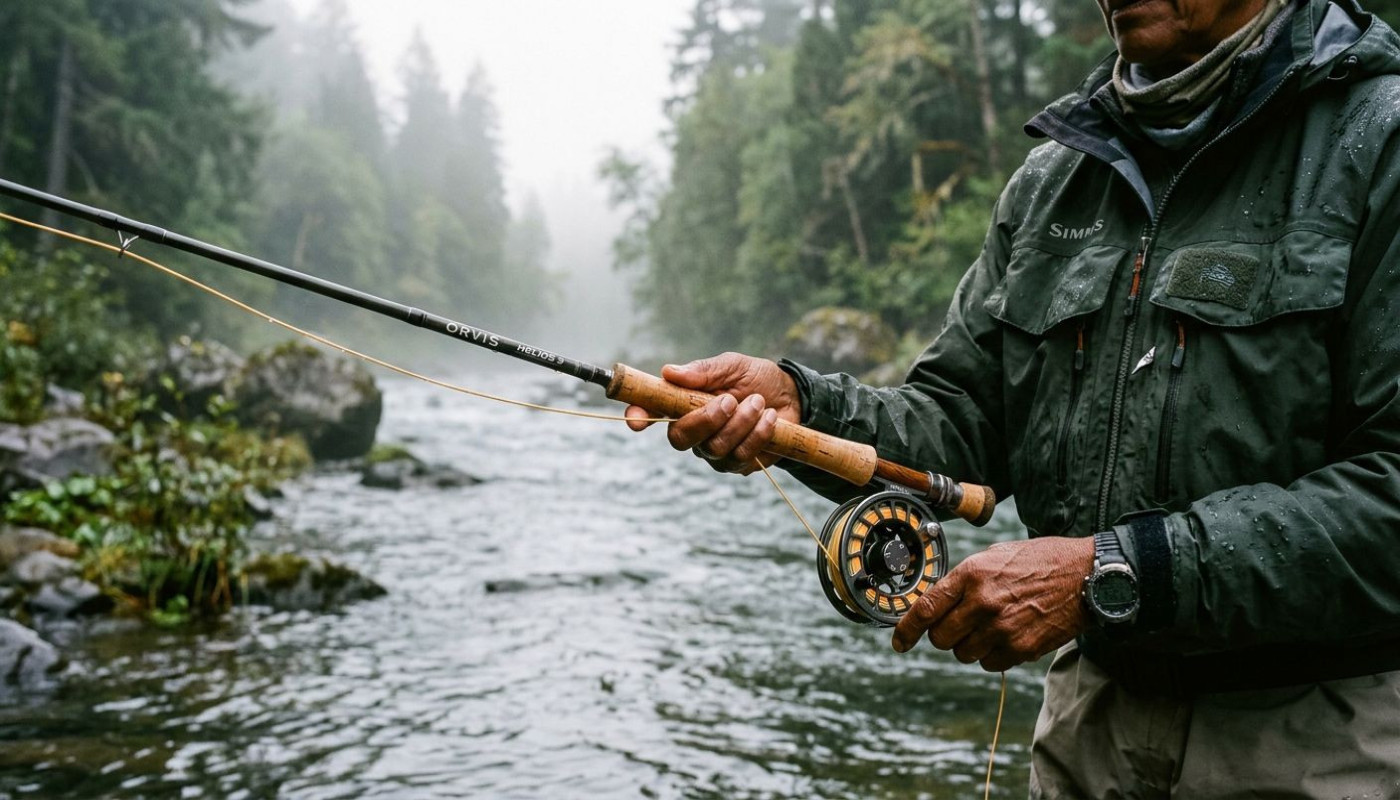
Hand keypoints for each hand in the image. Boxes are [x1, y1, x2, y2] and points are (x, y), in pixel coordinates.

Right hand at [624, 352, 801, 473]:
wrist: (791, 396)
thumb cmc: (754, 378)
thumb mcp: (731, 366)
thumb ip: (703, 371)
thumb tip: (669, 371)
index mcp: (682, 404)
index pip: (650, 412)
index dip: (638, 415)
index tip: (635, 419)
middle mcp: (693, 431)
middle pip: (680, 439)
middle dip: (706, 420)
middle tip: (731, 400)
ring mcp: (714, 451)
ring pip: (715, 448)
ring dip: (741, 423)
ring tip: (759, 402)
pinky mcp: (738, 464)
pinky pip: (740, 456)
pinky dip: (758, 434)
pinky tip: (770, 418)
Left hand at [891, 536, 1094, 671]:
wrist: (1086, 576)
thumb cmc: (1040, 561)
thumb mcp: (996, 555)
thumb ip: (965, 578)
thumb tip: (937, 600)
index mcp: (972, 575)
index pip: (926, 608)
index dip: (906, 629)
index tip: (899, 641)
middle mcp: (983, 603)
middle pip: (941, 638)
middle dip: (943, 635)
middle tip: (957, 626)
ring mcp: (1002, 628)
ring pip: (963, 654)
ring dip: (969, 645)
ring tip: (989, 627)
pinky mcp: (1022, 648)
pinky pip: (990, 664)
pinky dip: (992, 656)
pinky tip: (1006, 636)